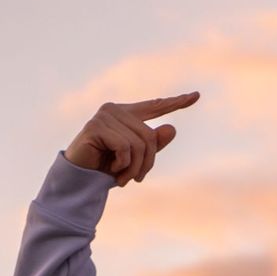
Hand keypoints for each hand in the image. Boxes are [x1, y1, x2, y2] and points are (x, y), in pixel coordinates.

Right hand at [65, 92, 200, 186]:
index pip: (156, 106)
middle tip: (136, 179)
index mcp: (127, 114)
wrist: (80, 180)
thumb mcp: (136, 159)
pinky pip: (125, 148)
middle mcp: (116, 109)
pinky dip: (122, 164)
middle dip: (147, 163)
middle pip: (150, 136)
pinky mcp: (96, 127)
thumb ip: (153, 144)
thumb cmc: (107, 168)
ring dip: (134, 168)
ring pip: (139, 143)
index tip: (196, 95)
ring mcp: (105, 116)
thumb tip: (172, 128)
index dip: (177, 102)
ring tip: (123, 178)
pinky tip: (112, 169)